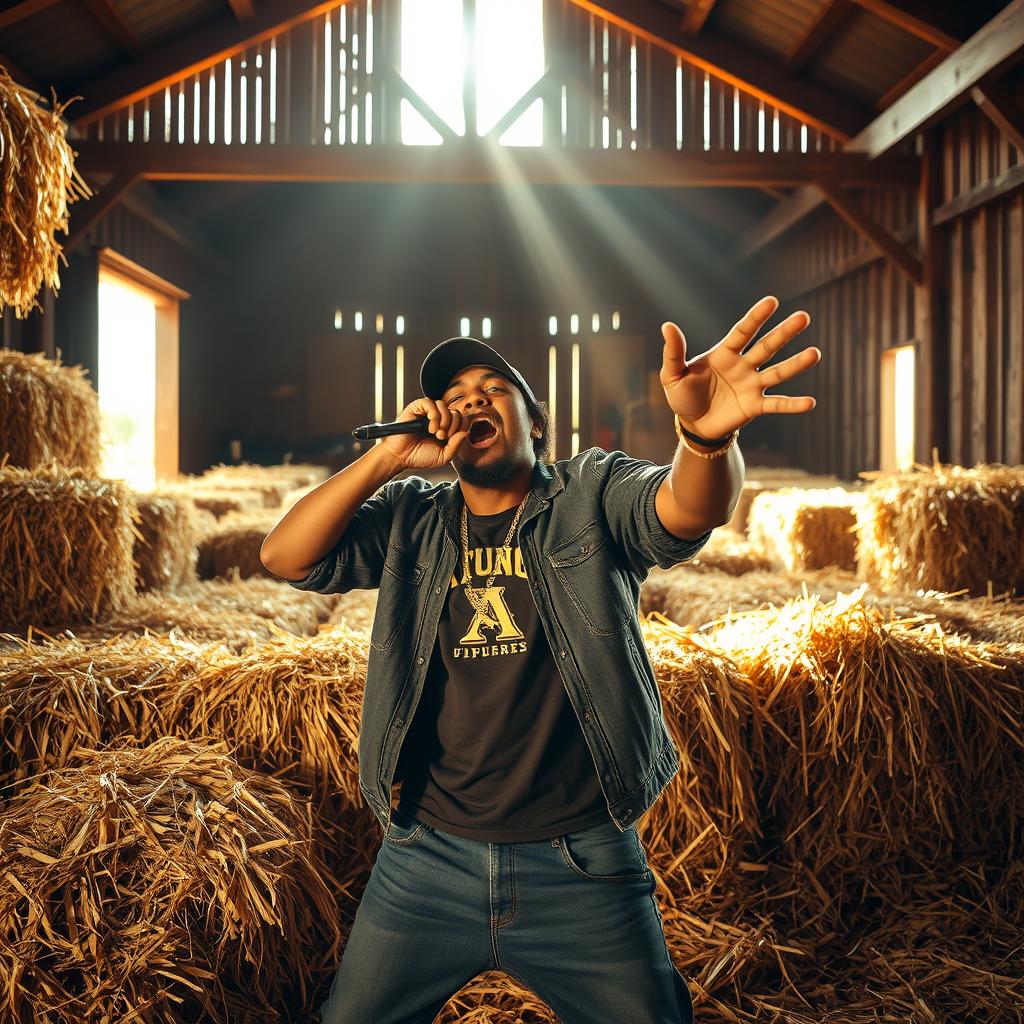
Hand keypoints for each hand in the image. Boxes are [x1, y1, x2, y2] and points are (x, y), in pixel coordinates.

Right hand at [379, 397, 467, 470]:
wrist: (400, 457)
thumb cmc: (420, 456)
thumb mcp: (443, 456)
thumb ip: (456, 446)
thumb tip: (464, 432)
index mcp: (446, 428)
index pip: (462, 420)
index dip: (460, 428)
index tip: (450, 439)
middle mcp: (438, 418)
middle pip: (455, 411)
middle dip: (452, 425)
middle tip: (441, 436)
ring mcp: (426, 412)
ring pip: (443, 405)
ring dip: (444, 420)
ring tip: (435, 432)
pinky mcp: (416, 408)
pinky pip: (429, 402)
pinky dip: (434, 413)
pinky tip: (430, 426)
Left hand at [660, 295, 820, 439]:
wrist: (692, 424)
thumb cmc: (683, 395)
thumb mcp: (672, 374)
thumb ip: (674, 352)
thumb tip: (667, 326)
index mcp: (725, 354)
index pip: (743, 332)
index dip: (756, 318)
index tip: (772, 301)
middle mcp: (743, 366)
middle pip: (767, 347)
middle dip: (784, 333)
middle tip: (804, 317)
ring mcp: (752, 386)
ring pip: (777, 372)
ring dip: (796, 364)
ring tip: (815, 354)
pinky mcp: (755, 407)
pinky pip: (776, 405)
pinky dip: (793, 405)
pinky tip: (811, 403)